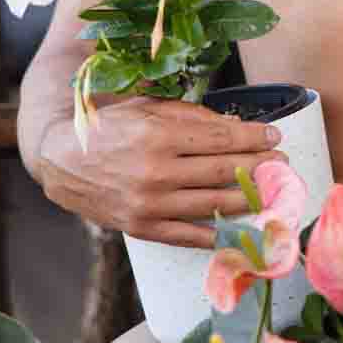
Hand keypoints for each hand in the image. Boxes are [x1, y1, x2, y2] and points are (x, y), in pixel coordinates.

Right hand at [37, 95, 288, 245]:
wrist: (60, 158)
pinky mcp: (141, 228)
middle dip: (260, 166)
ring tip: (270, 193)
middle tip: (283, 163)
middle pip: (223, 171)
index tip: (275, 136)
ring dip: (248, 199)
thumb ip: (192, 117)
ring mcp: (149, 204)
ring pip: (212, 204)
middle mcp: (156, 171)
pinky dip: (215, 234)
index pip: (221, 138)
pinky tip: (237, 229)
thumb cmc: (110, 125)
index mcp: (158, 135)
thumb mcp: (148, 108)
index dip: (254, 137)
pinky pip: (187, 235)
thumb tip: (236, 129)